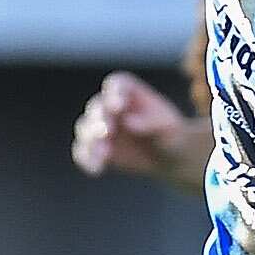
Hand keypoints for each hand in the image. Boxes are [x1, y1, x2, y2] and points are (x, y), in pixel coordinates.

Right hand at [73, 71, 201, 186]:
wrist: (167, 156)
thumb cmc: (171, 134)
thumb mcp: (169, 127)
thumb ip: (152, 123)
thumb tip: (129, 123)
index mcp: (129, 91)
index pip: (116, 85)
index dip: (113, 94)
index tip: (118, 107)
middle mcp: (109, 105)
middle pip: (97, 107)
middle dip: (100, 119)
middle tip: (107, 132)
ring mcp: (100, 126)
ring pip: (85, 129)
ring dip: (91, 141)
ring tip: (103, 154)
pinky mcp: (95, 148)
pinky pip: (84, 151)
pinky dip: (87, 159)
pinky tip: (96, 169)